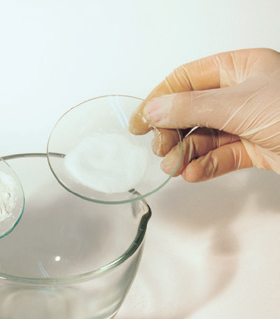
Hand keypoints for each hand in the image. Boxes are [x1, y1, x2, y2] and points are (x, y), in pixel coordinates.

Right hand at [129, 48, 279, 181]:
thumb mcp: (239, 105)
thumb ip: (191, 108)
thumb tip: (154, 110)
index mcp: (241, 68)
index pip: (187, 79)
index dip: (160, 99)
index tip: (141, 122)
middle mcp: (242, 93)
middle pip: (191, 110)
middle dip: (173, 131)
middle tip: (160, 147)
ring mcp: (248, 121)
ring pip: (204, 136)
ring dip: (185, 153)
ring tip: (174, 166)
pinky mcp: (255, 148)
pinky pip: (220, 156)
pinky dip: (203, 166)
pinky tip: (192, 173)